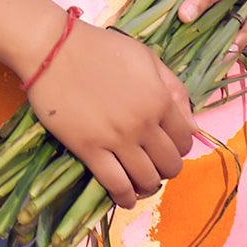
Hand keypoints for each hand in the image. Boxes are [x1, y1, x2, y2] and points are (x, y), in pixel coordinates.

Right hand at [25, 17, 194, 210]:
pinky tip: (123, 197)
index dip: (179, 147)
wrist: (54, 50)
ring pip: (146, 180)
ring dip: (147, 185)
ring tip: (140, 181)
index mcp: (160, 99)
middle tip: (153, 163)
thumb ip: (173, 88)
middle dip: (166, 169)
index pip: (185, 139)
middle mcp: (144, 123)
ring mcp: (117, 139)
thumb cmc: (101, 49)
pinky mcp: (90, 150)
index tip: (167, 147)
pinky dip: (124, 197)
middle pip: (169, 164)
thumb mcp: (146, 58)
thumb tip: (193, 124)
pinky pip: (116, 185)